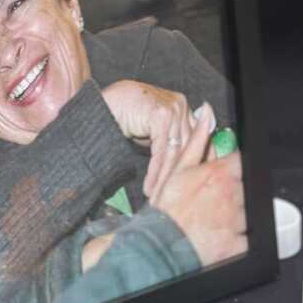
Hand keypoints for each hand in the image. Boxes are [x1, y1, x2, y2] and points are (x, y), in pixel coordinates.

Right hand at [100, 80, 197, 198]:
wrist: (103, 103)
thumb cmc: (127, 117)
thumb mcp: (154, 131)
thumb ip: (171, 141)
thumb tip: (187, 165)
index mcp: (183, 106)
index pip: (199, 138)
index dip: (198, 163)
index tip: (196, 185)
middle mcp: (181, 105)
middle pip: (188, 147)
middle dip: (181, 175)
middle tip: (177, 199)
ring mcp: (173, 109)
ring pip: (175, 152)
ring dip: (166, 178)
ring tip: (160, 197)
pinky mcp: (161, 116)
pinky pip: (161, 151)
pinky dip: (155, 172)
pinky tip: (149, 187)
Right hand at [150, 108, 247, 266]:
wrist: (161, 244)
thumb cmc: (168, 207)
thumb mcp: (178, 168)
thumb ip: (197, 140)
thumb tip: (207, 114)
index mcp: (220, 173)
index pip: (242, 160)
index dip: (235, 165)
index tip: (229, 171)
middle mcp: (232, 195)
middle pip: (246, 187)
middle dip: (235, 192)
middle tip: (214, 201)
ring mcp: (237, 221)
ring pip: (248, 213)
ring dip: (236, 215)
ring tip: (214, 220)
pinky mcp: (238, 244)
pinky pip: (246, 239)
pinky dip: (237, 238)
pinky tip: (220, 237)